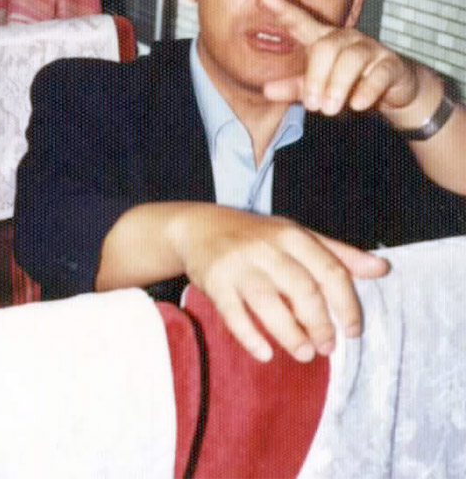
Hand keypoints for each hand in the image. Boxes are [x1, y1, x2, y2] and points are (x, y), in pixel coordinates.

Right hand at [168, 205, 388, 362]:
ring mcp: (238, 265)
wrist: (199, 227)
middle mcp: (266, 248)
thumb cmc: (257, 236)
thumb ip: (337, 254)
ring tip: (303, 354)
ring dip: (290, 335)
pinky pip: (233, 313)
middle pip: (302, 290)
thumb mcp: (297, 236)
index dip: (346, 305)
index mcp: (293, 236)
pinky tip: (265, 354)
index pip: (330, 271)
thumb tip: (382, 269)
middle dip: (319, 325)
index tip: (352, 331)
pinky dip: (250, 336)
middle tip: (327, 348)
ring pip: (269, 303)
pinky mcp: (214, 282)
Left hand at [259, 0, 420, 118]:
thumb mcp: (319, 87)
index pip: (301, 23)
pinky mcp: (391, 65)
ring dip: (337, 86)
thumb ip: (294, 88)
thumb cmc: (350, 83)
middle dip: (315, 78)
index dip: (284, 11)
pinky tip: (357, 104)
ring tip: (329, 109)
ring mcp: (370, 49)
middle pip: (325, 47)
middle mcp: (346, 39)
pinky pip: (378, 74)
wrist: (395, 91)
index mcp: (323, 40)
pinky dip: (367, 90)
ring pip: (351, 59)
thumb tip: (267, 90)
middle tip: (312, 105)